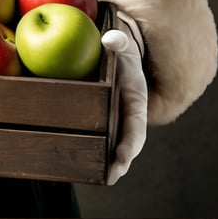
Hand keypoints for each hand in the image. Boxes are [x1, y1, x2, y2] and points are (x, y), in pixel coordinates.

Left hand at [101, 10, 147, 184]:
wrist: (115, 49)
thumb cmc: (117, 47)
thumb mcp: (120, 41)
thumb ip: (118, 41)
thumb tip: (110, 40)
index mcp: (135, 98)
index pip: (136, 124)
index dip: (131, 142)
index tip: (123, 157)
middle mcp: (127, 113)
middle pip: (127, 142)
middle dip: (121, 162)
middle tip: (110, 176)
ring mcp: (115, 117)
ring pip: (114, 144)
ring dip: (108, 162)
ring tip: (99, 178)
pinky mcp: (102, 118)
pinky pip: (99, 136)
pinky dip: (93, 150)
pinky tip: (80, 163)